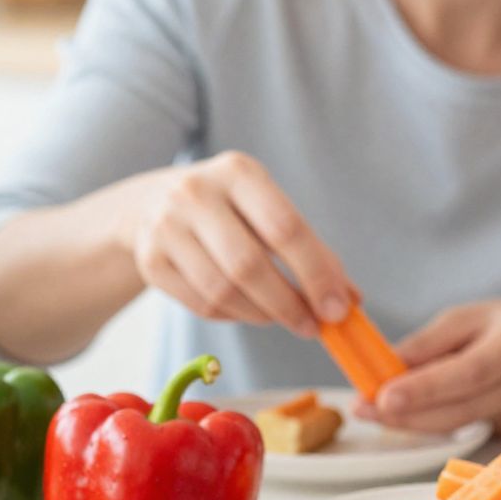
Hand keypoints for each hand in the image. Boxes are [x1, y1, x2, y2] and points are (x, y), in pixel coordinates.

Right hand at [128, 152, 354, 337]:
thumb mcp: (267, 210)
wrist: (150, 204)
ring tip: (283, 317)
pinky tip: (248, 310)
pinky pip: (202, 305)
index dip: (315, 273)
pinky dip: (234, 316)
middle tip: (312, 327)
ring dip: (262, 315)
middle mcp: (196, 194)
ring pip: (223, 291)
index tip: (337, 309)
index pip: (284, 228)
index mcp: (238, 172)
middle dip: (289, 304)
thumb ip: (311, 251)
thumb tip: (350, 301)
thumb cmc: (229, 211)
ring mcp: (167, 227)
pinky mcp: (151, 261)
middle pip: (249, 265)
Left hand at [364, 300, 500, 435]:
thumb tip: (384, 369)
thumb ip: (427, 344)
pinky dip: (433, 423)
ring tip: (373, 411)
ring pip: (461, 425)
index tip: (382, 397)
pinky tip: (408, 413)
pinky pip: (466, 429)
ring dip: (413, 422)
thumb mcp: (464, 318)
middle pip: (463, 408)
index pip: (469, 372)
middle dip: (408, 413)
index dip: (425, 389)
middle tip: (364, 408)